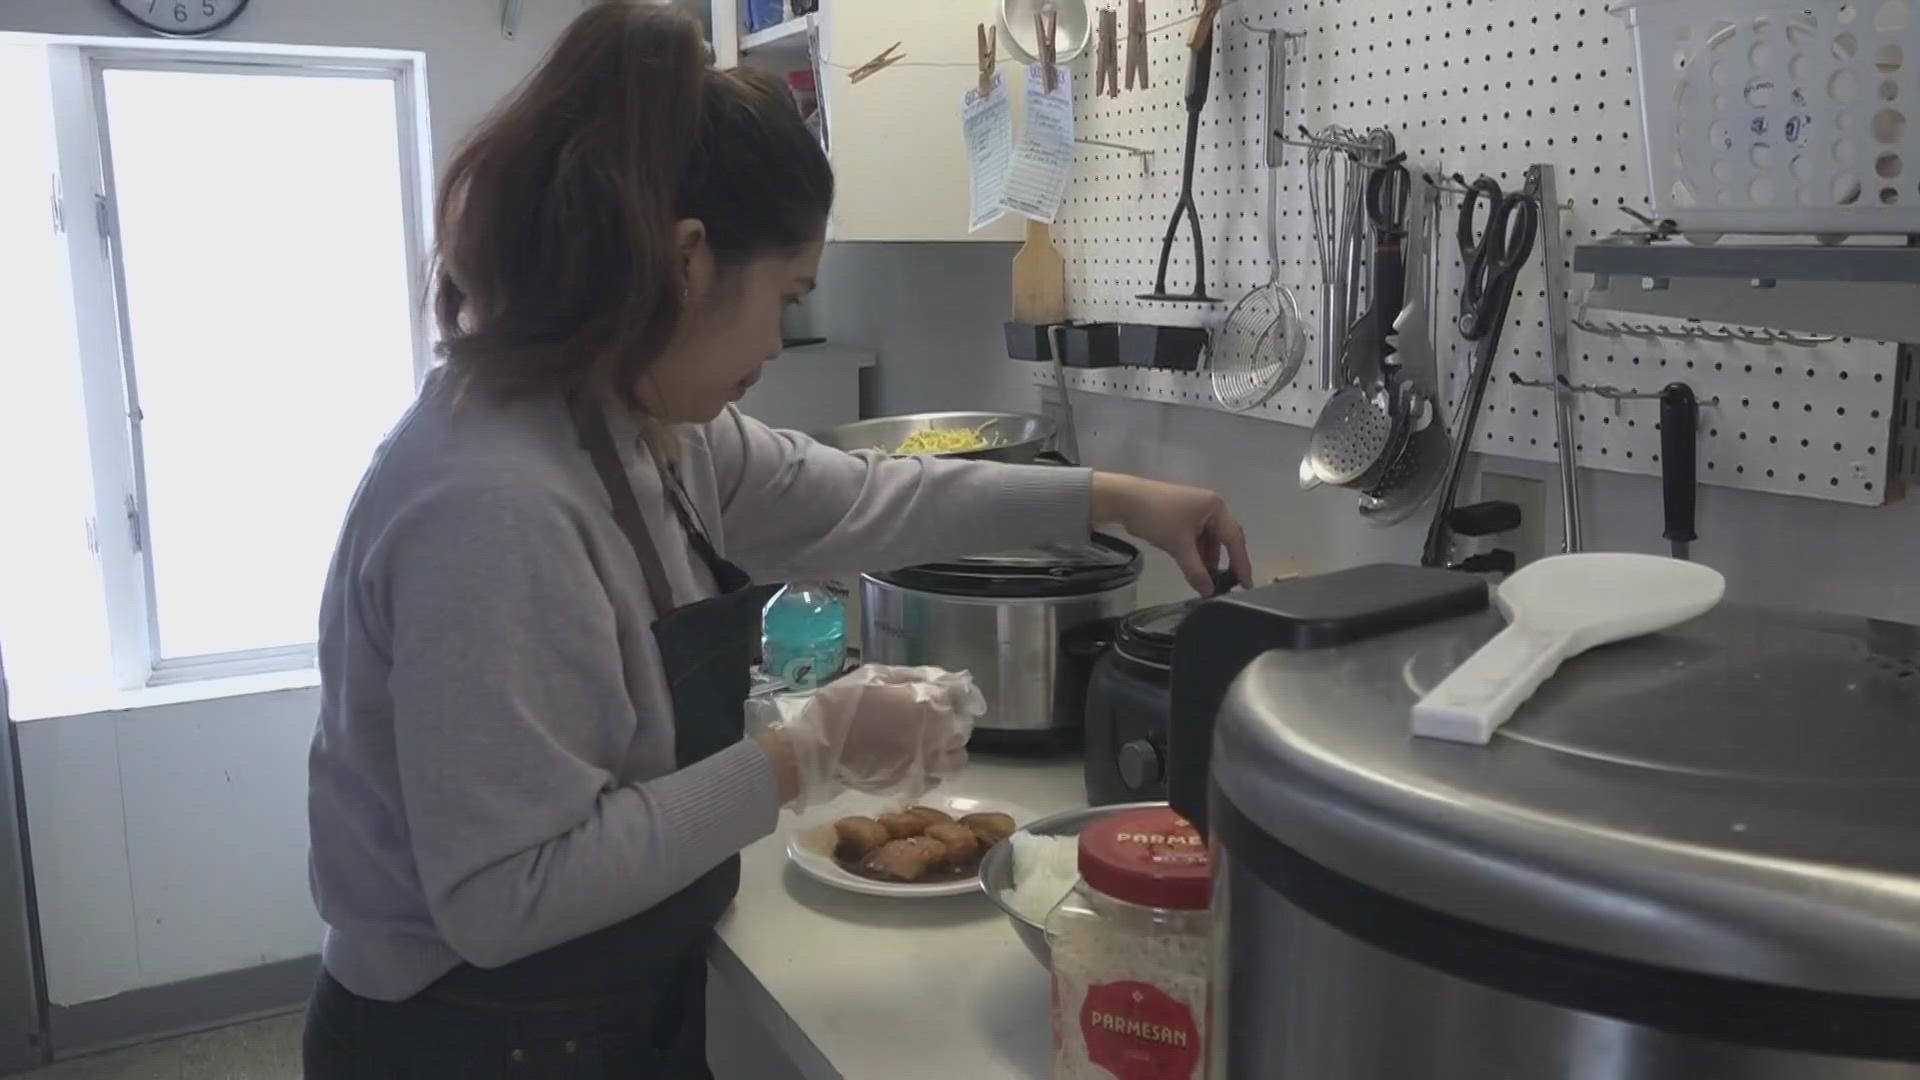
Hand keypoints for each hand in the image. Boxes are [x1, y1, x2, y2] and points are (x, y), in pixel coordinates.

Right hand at [769, 665, 981, 809]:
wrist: (818, 751)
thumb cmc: (843, 706)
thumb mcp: (876, 676)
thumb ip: (913, 677)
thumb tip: (941, 679)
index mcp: (931, 704)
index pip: (963, 695)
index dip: (957, 692)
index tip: (948, 691)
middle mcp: (937, 735)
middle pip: (963, 727)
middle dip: (952, 718)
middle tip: (931, 714)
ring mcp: (928, 763)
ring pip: (958, 757)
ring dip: (949, 747)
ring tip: (928, 741)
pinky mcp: (913, 784)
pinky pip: (938, 778)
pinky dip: (933, 770)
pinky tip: (916, 761)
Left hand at [1091, 473, 1252, 594]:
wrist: (1123, 499)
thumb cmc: (1158, 518)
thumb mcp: (1179, 546)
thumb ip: (1197, 571)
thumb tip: (1208, 592)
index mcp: (1216, 507)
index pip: (1234, 540)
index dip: (1241, 564)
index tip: (1247, 585)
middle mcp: (1209, 506)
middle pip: (1222, 539)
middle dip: (1223, 562)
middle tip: (1225, 585)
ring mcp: (1194, 509)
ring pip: (1207, 539)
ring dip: (1206, 559)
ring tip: (1205, 580)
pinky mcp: (1180, 514)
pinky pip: (1194, 537)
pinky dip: (1194, 552)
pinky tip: (1191, 567)